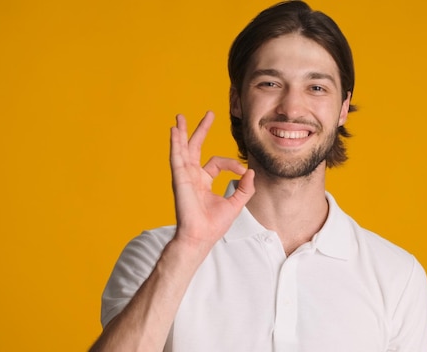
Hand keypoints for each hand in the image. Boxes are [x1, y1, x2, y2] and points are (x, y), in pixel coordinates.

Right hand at [169, 111, 254, 250]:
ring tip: (180, 116)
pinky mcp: (179, 178)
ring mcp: (184, 176)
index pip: (217, 163)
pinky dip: (175, 143)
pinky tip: (175, 130)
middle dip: (201, 130)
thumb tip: (252, 172)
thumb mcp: (236, 203)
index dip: (233, 164)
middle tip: (208, 114)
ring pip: (183, 149)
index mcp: (203, 181)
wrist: (201, 236)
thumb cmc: (214, 225)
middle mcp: (192, 176)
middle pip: (196, 147)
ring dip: (182, 132)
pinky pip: (176, 157)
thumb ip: (244, 188)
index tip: (244, 172)